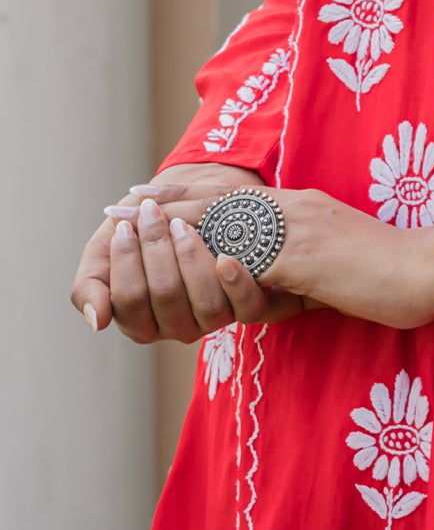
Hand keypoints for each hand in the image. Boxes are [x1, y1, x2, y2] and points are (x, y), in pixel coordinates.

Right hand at [71, 164, 264, 338]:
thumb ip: (90, 285)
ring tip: (180, 224)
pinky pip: (247, 307)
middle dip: (156, 248)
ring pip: (205, 303)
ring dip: (191, 257)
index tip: (125, 225)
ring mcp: (212, 319)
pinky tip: (226, 257)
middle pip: (165, 296)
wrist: (184, 202)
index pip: (129, 299)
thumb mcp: (103, 252)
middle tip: (151, 213)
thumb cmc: (137, 229)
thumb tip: (96, 321)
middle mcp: (176, 327)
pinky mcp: (245, 306)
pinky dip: (236, 282)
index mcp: (138, 321)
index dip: (126, 261)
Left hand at [75, 174, 433, 338]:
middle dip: (168, 198)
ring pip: (224, 217)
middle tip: (124, 200)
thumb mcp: (337, 258)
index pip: (235, 194)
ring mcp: (299, 228)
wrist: (430, 272)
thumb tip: (272, 268)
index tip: (151, 194)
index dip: (190, 192)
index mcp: (302, 207)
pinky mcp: (304, 256)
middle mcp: (296, 208)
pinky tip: (180, 252)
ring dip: (175, 217)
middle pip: (219, 196)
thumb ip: (303, 256)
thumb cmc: (390, 272)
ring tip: (135, 219)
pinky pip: (248, 251)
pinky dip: (209, 249)